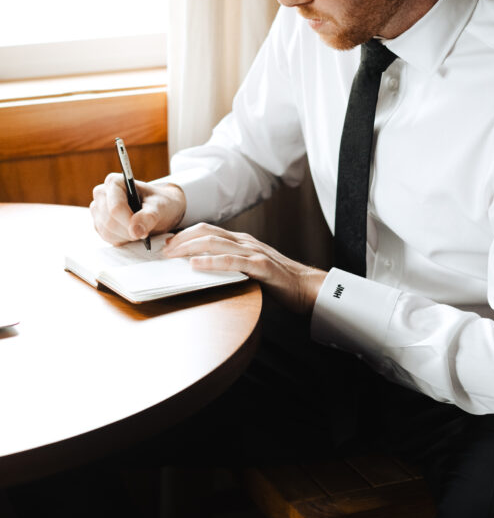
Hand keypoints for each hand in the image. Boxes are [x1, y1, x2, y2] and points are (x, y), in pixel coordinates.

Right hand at [90, 174, 186, 245]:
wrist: (158, 210)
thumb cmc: (158, 203)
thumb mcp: (159, 207)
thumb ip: (148, 217)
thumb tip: (135, 231)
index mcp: (114, 182)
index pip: (115, 208)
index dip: (129, 222)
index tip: (144, 232)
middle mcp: (102, 193)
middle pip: (109, 220)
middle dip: (129, 231)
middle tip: (145, 231)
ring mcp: (97, 209)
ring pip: (106, 231)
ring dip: (125, 236)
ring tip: (139, 230)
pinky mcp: (98, 223)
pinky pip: (106, 237)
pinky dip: (121, 239)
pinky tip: (131, 233)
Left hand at [163, 224, 325, 314]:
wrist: (307, 287)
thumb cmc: (277, 281)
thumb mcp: (248, 269)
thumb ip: (229, 266)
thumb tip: (201, 271)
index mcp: (241, 241)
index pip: (207, 230)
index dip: (184, 234)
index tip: (166, 243)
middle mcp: (245, 242)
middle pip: (206, 232)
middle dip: (181, 239)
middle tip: (162, 250)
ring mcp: (253, 252)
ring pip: (215, 242)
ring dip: (189, 247)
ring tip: (172, 255)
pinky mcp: (261, 266)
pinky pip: (232, 261)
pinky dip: (211, 262)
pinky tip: (195, 265)